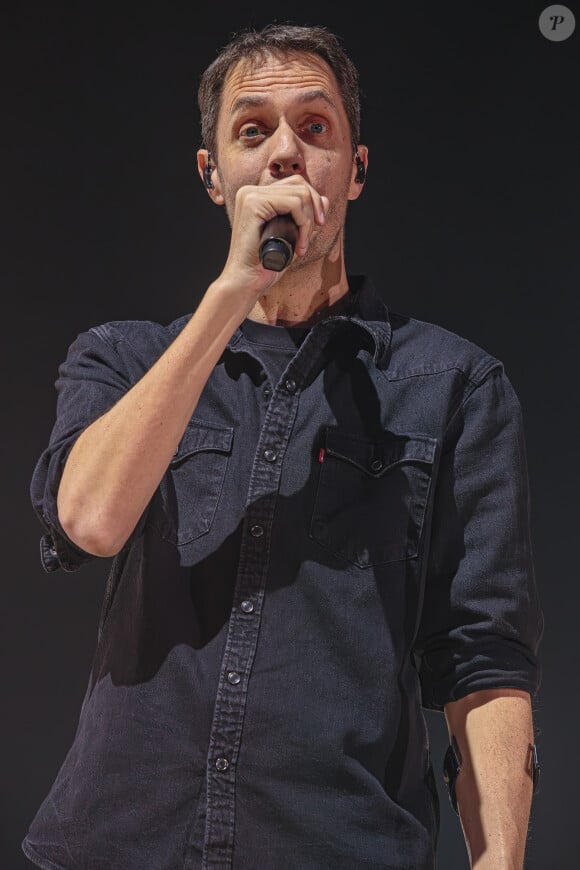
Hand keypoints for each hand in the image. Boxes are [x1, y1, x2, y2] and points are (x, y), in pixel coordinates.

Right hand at [218, 176, 328, 300]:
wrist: (246, 282)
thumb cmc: (265, 264)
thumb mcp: (291, 236)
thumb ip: (306, 217)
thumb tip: (325, 200)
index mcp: (256, 195)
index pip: (295, 183)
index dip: (313, 202)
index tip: (317, 226)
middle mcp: (251, 191)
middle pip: (299, 184)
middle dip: (315, 209)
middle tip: (312, 235)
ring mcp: (250, 195)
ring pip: (299, 194)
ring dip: (309, 222)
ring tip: (302, 245)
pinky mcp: (253, 203)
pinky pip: (293, 204)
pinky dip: (304, 224)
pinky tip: (298, 245)